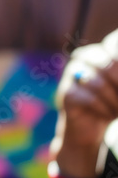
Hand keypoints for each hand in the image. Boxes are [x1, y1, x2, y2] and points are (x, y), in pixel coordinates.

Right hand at [55, 47, 117, 177]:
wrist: (88, 130)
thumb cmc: (111, 105)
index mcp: (99, 52)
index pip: (114, 48)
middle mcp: (83, 58)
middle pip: (107, 63)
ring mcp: (71, 74)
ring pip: (97, 82)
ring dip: (114, 101)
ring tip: (117, 111)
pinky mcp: (65, 93)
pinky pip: (89, 98)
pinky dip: (103, 109)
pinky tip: (107, 115)